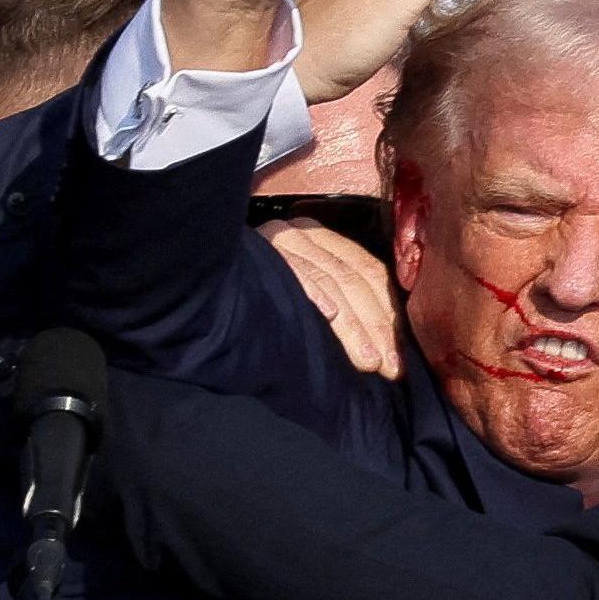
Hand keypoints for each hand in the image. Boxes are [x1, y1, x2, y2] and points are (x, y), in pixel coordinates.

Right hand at [265, 216, 400, 379]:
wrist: (201, 271)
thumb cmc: (255, 290)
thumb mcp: (302, 286)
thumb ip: (335, 297)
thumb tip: (376, 340)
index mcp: (321, 237)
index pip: (367, 272)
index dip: (387, 315)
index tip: (397, 356)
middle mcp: (304, 232)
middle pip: (354, 278)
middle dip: (376, 327)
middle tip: (388, 367)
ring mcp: (282, 238)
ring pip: (332, 279)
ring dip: (353, 325)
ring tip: (369, 361)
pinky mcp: (261, 249)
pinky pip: (295, 271)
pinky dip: (315, 293)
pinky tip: (328, 314)